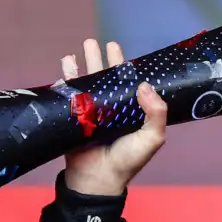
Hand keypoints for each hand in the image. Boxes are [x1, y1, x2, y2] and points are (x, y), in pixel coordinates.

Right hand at [60, 38, 167, 196]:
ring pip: (86, 83)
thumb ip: (156, 113)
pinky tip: (65, 68)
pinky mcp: (73, 119)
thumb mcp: (152, 138)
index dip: (123, 67)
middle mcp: (111, 110)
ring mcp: (90, 113)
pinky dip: (65, 82)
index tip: (117, 50)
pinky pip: (68, 97)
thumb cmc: (127, 161)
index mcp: (130, 112)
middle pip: (104, 78)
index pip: (127, 84)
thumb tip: (145, 85)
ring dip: (81, 65)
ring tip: (80, 48)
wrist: (97, 179)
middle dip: (100, 59)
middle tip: (94, 42)